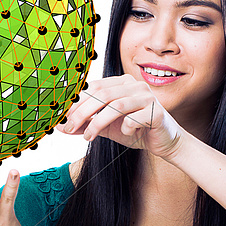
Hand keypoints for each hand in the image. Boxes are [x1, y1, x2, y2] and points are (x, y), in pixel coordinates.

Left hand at [56, 75, 185, 160]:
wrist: (164, 143)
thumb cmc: (135, 131)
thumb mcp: (106, 128)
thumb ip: (86, 124)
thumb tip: (60, 127)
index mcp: (122, 83)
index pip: (94, 87)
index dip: (77, 102)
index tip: (63, 118)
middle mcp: (135, 85)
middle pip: (102, 94)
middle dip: (82, 112)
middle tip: (71, 128)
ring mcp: (147, 96)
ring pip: (116, 106)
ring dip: (98, 123)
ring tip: (89, 137)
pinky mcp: (157, 112)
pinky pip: (133, 119)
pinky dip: (125, 128)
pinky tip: (126, 134)